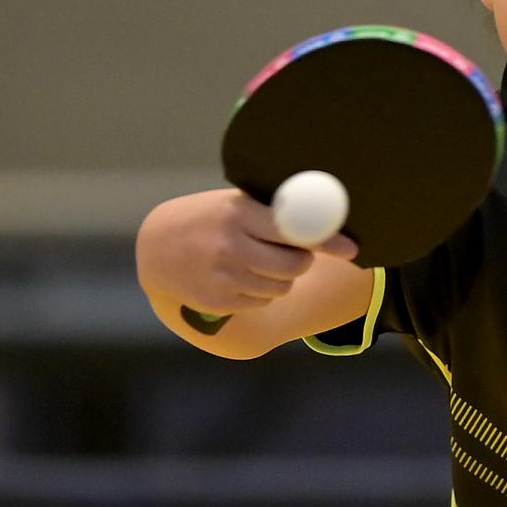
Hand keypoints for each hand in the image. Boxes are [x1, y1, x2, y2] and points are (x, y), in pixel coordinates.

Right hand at [135, 187, 358, 315]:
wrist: (155, 248)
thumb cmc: (208, 220)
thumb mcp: (233, 205)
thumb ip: (275, 213)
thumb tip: (329, 223)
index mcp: (238, 214)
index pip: (294, 228)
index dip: (325, 238)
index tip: (351, 249)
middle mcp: (231, 246)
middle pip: (295, 264)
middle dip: (301, 260)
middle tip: (291, 252)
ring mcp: (224, 276)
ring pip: (282, 286)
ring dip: (282, 277)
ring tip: (258, 261)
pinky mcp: (220, 301)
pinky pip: (263, 301)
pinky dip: (262, 292)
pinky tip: (241, 277)